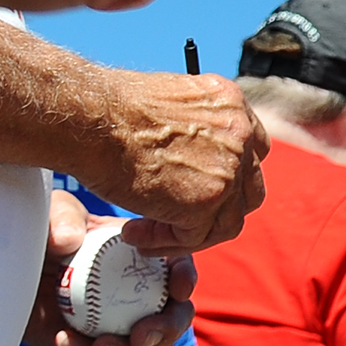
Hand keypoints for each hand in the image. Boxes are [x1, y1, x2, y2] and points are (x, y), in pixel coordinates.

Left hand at [23, 202, 201, 345]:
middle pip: (174, 315)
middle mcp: (140, 290)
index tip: (177, 290)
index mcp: (143, 254)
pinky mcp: (93, 345)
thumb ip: (62, 216)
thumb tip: (69, 242)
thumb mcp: (52, 211)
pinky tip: (65, 342)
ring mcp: (119, 321)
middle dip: (167, 329)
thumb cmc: (40, 231)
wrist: (8, 269)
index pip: (177, 266)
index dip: (185, 278)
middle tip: (141, 336)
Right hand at [88, 71, 266, 249]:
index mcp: (232, 103)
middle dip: (214, 209)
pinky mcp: (206, 201)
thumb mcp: (170, 105)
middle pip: (246, 189)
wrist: (92, 117)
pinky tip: (135, 235)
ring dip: (186, 232)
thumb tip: (189, 156)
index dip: (229, 176)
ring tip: (144, 231)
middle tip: (174, 217)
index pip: (252, 150)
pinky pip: (195, 237)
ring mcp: (228, 170)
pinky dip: (165, 242)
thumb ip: (194, 130)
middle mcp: (239, 133)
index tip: (198, 187)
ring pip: (225, 221)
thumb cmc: (110, 110)